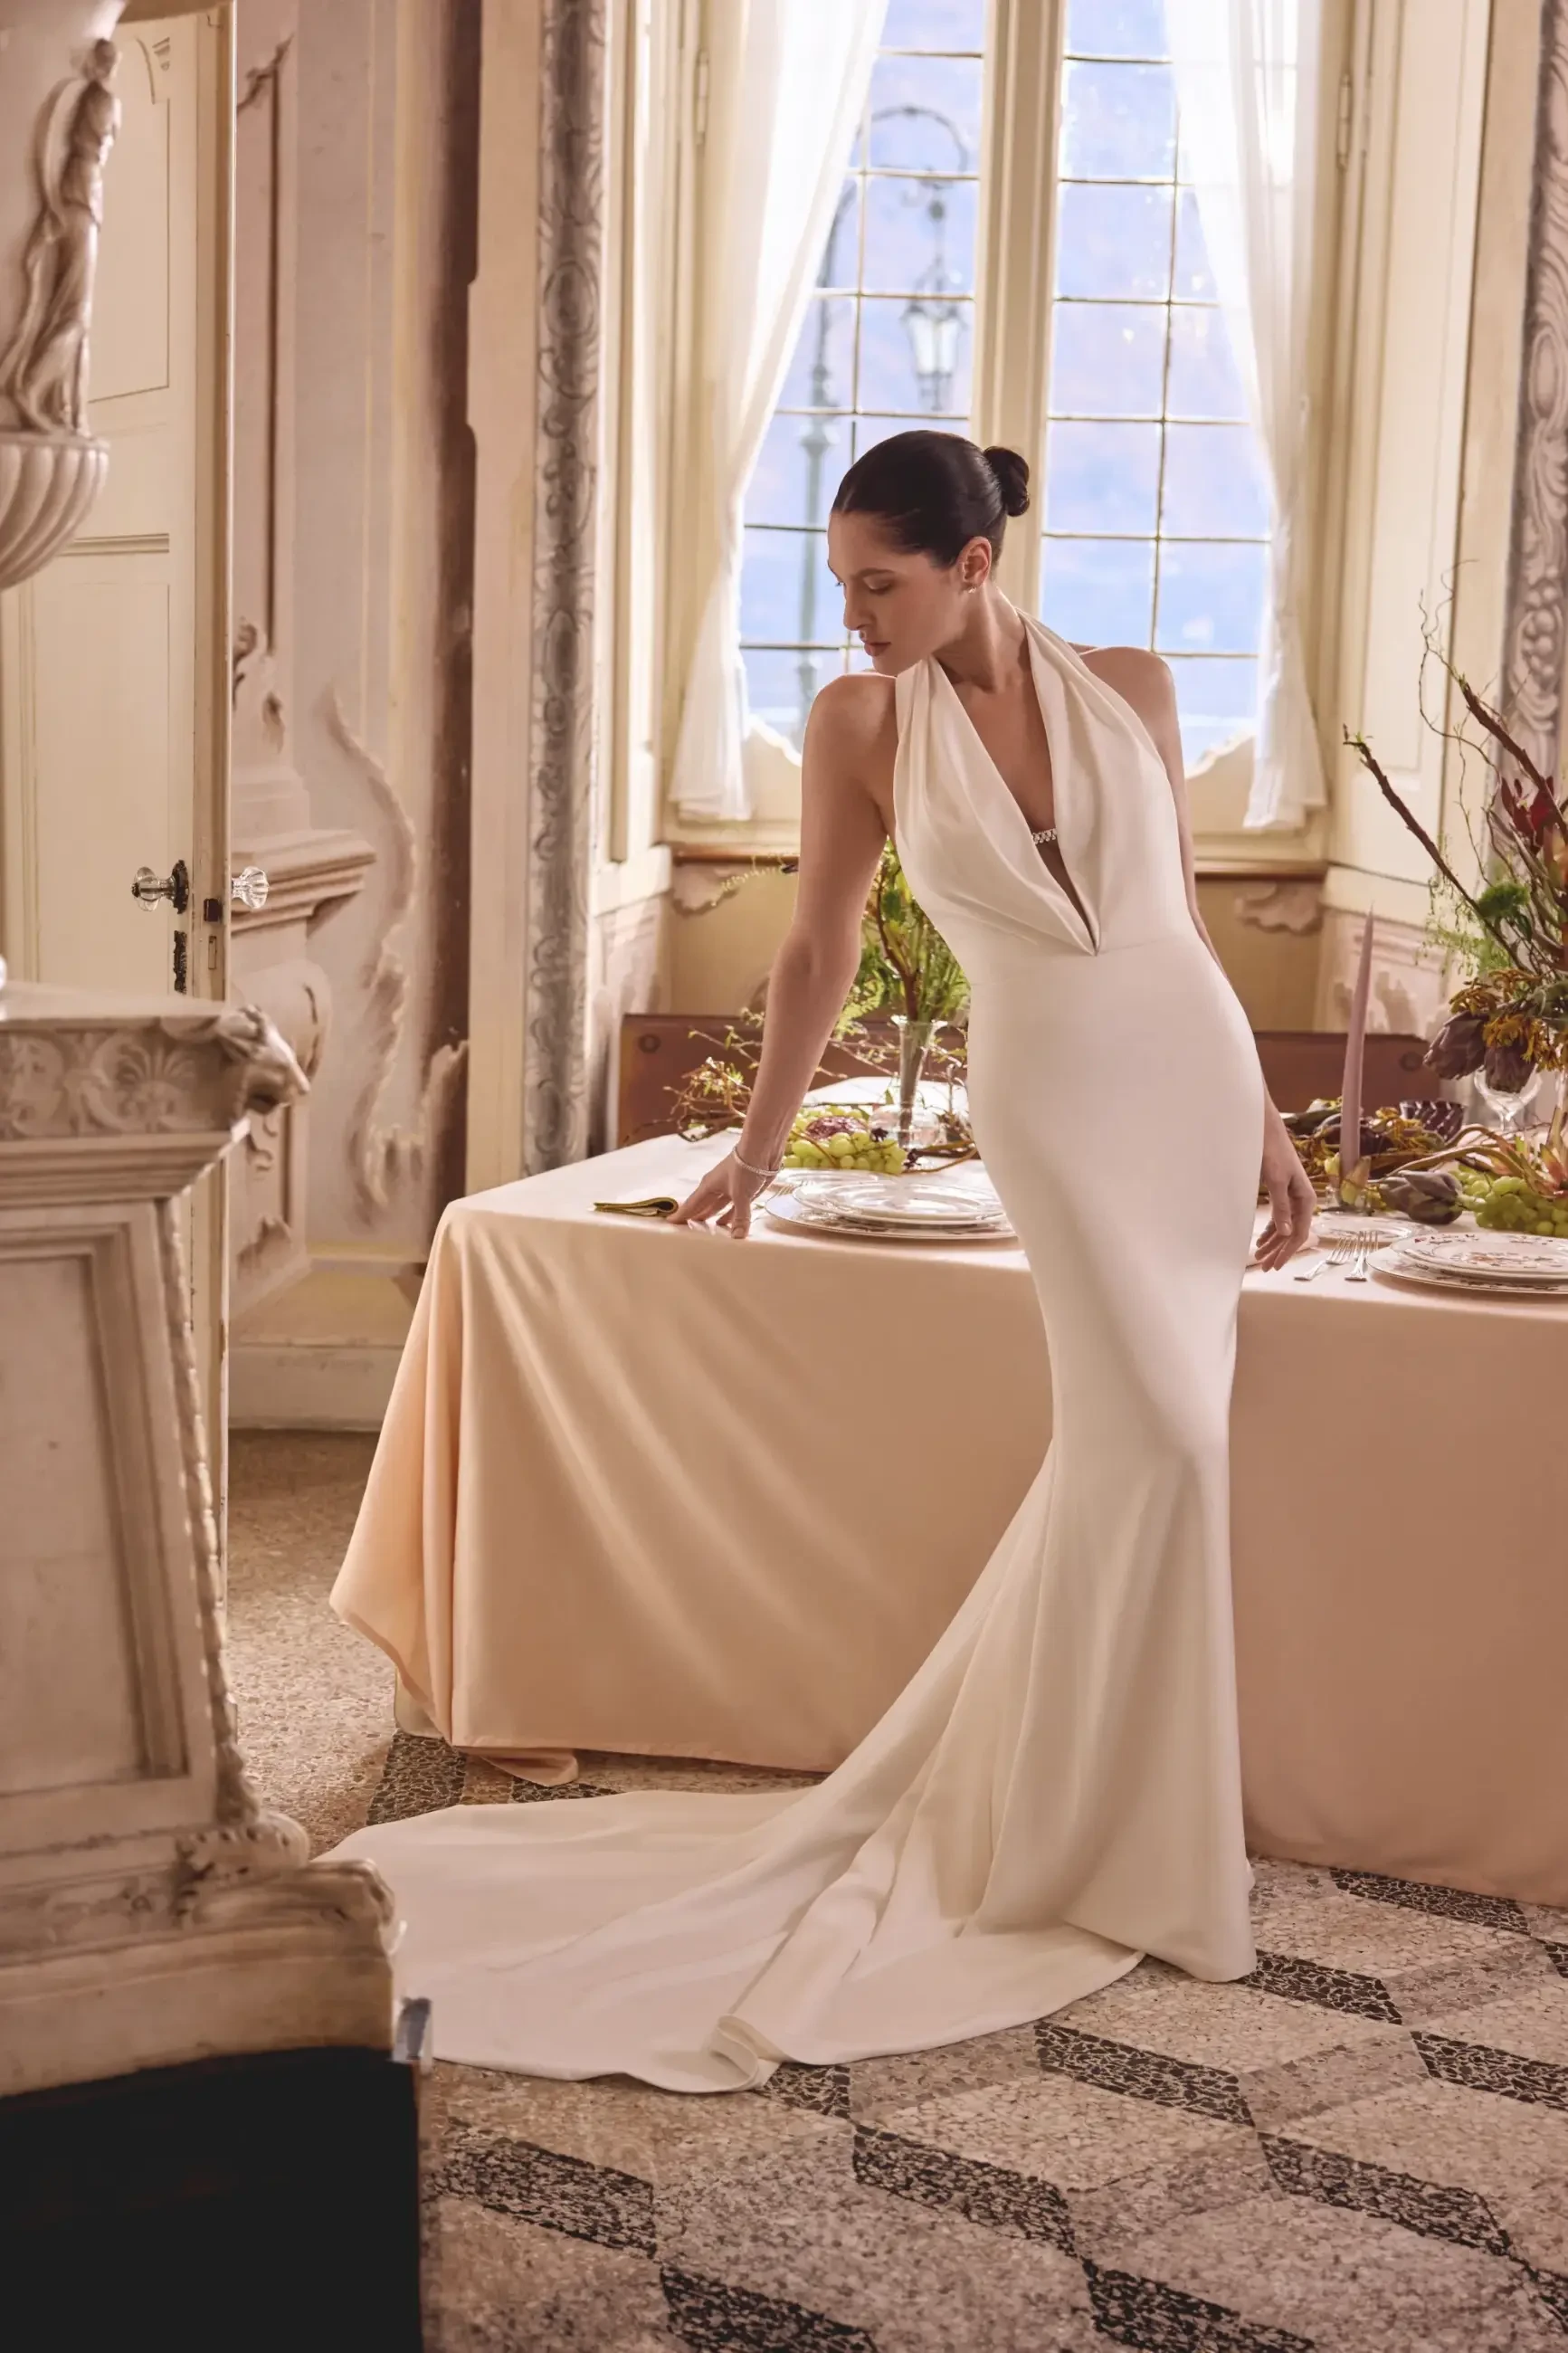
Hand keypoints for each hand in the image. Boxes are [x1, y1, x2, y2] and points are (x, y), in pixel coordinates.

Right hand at [669, 1150, 776, 1239]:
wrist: (763, 1150)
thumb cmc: (744, 1168)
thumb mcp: (741, 1195)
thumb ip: (739, 1217)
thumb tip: (737, 1237)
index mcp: (709, 1186)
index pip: (692, 1204)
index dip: (681, 1214)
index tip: (670, 1222)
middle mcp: (717, 1187)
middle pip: (703, 1206)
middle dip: (695, 1217)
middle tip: (686, 1230)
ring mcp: (731, 1189)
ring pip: (717, 1206)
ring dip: (712, 1217)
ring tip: (705, 1231)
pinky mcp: (744, 1190)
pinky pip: (734, 1207)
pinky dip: (730, 1216)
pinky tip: (727, 1225)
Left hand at [1256, 1107, 1315, 1269]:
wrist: (1265, 1130)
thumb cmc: (1272, 1152)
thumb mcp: (1276, 1181)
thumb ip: (1282, 1207)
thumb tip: (1287, 1233)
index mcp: (1306, 1198)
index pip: (1300, 1233)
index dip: (1288, 1251)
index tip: (1275, 1265)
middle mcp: (1302, 1200)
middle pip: (1293, 1233)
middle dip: (1279, 1251)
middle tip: (1265, 1267)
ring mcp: (1292, 1197)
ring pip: (1284, 1226)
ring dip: (1273, 1243)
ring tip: (1259, 1257)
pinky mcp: (1281, 1192)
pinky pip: (1279, 1217)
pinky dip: (1270, 1230)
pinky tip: (1260, 1241)